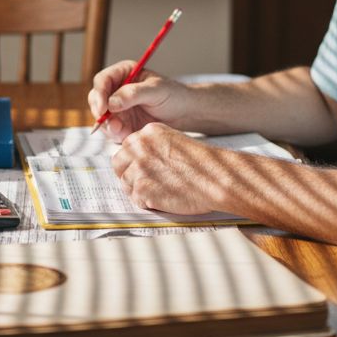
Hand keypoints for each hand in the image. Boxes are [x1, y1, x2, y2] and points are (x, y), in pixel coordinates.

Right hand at [88, 61, 190, 140]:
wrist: (184, 114)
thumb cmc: (173, 96)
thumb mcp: (156, 90)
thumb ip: (133, 94)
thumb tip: (111, 102)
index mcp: (123, 74)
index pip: (102, 80)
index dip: (99, 94)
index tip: (104, 108)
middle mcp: (116, 89)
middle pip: (96, 99)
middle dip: (100, 113)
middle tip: (112, 124)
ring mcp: (118, 107)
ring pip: (101, 117)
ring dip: (108, 126)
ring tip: (123, 131)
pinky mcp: (122, 123)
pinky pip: (111, 130)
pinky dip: (116, 134)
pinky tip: (128, 134)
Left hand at [110, 123, 225, 214]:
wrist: (217, 178)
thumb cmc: (203, 165)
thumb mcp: (175, 142)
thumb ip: (154, 148)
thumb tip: (137, 162)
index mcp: (149, 132)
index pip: (127, 147)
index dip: (133, 162)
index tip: (143, 170)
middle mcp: (140, 146)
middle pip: (118, 163)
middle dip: (128, 175)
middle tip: (144, 184)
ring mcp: (139, 167)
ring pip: (125, 183)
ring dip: (139, 191)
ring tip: (161, 192)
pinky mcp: (142, 188)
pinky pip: (136, 199)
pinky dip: (148, 203)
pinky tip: (165, 199)